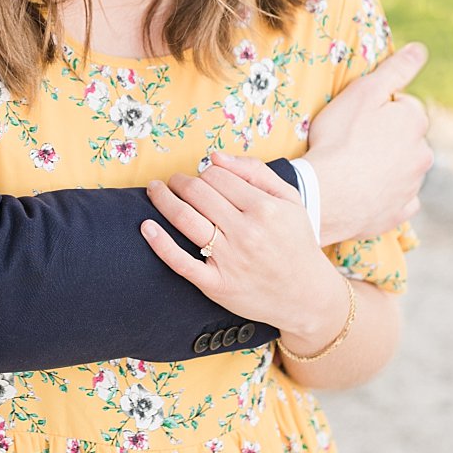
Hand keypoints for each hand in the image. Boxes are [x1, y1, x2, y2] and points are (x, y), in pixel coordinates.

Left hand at [142, 152, 349, 352]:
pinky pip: (181, 262)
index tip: (202, 177)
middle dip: (179, 181)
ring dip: (163, 200)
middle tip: (173, 181)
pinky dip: (160, 243)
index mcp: (265, 207)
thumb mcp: (289, 200)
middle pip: (198, 193)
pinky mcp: (217, 285)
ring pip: (185, 219)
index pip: (218, 175)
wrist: (306, 295)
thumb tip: (215, 157)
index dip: (205, 171)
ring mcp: (230, 259)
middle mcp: (246, 232)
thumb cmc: (296, 242)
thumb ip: (255, 172)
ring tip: (155, 191)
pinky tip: (146, 227)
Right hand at [305, 42, 431, 243]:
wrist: (323, 194)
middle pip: (405, 137)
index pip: (403, 106)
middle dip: (386, 137)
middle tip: (353, 142)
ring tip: (354, 166)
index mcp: (416, 123)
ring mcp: (413, 186)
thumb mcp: (364, 92)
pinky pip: (397, 197)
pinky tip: (364, 190)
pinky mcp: (400, 212)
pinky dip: (385, 193)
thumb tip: (419, 50)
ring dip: (385, 164)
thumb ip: (396, 70)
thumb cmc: (339, 139)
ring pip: (402, 167)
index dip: (378, 109)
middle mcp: (424, 155)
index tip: (356, 119)